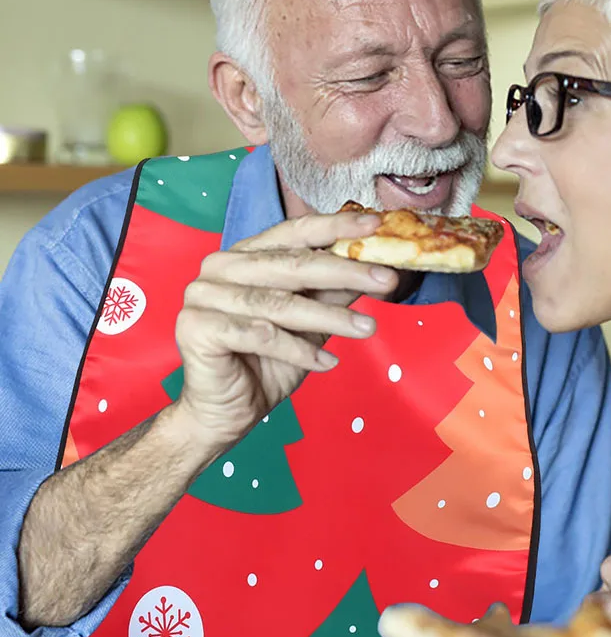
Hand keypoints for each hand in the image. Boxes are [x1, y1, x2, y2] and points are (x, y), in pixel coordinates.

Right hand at [170, 210, 396, 457]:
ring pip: (281, 304)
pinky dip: (299, 350)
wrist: (225, 412)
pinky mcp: (197, 327)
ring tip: (368, 329)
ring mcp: (204, 295)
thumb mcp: (309, 325)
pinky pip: (261, 335)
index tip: (376, 224)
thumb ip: (332, 295)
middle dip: (346, 272)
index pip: (294, 233)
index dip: (336, 227)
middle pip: (293, 266)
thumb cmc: (265, 363)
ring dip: (331, 318)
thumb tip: (376, 270)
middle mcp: (220, 268)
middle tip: (387, 280)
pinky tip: (328, 362)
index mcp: (245, 256)